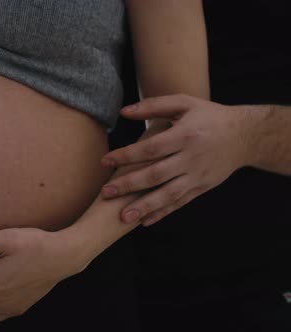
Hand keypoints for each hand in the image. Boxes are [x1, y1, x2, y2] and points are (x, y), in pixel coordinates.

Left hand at [100, 94, 248, 225]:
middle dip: (129, 185)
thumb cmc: (208, 116)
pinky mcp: (202, 187)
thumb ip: (153, 106)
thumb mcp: (184, 103)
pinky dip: (162, 213)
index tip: (104, 161)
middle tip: (105, 193)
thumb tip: (123, 112)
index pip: (150, 148)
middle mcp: (191, 158)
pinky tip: (144, 221)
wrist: (245, 135)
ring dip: (144, 207)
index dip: (126, 155)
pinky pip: (180, 203)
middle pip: (156, 174)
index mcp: (185, 135)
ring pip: (168, 194)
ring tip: (122, 217)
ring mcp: (198, 175)